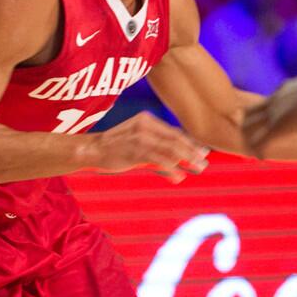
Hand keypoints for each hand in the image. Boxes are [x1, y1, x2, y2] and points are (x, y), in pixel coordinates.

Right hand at [89, 111, 208, 182]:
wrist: (91, 149)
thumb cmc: (115, 149)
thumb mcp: (136, 144)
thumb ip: (156, 152)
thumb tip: (179, 169)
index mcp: (147, 120)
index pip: (173, 132)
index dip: (190, 143)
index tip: (203, 152)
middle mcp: (146, 125)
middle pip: (176, 139)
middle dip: (193, 151)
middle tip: (204, 162)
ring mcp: (141, 137)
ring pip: (171, 148)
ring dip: (187, 159)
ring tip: (199, 168)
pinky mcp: (136, 150)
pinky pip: (159, 160)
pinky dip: (171, 169)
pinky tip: (178, 177)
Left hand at [243, 75, 296, 156]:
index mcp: (279, 95)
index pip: (261, 104)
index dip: (255, 113)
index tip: (257, 121)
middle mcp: (272, 105)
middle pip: (248, 114)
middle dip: (246, 124)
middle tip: (247, 136)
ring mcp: (272, 117)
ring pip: (248, 129)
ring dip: (249, 139)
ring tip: (251, 150)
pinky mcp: (276, 129)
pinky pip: (261, 143)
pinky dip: (259, 151)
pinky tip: (260, 159)